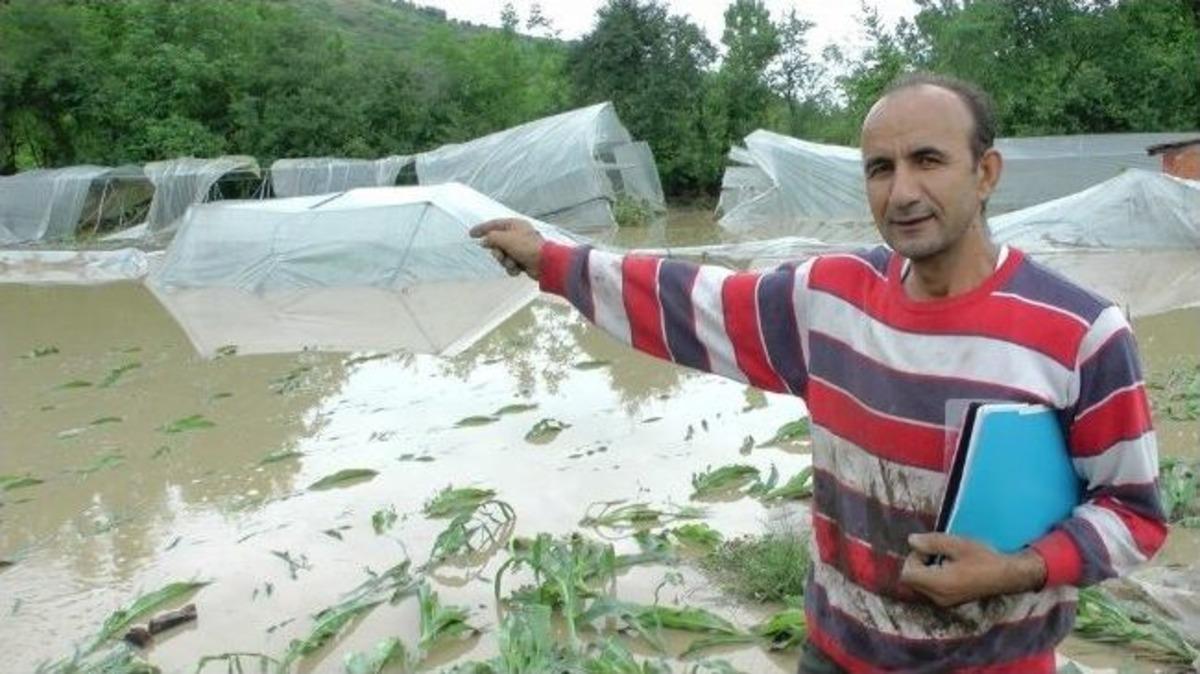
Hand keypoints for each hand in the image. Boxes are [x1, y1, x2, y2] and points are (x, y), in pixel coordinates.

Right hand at [468, 218, 544, 279]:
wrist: (544, 263)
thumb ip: (491, 238)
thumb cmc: (526, 247)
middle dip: (497, 252)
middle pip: (497, 243)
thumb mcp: (505, 238)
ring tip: (513, 262)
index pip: (494, 225)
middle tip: (501, 255)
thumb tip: (485, 241)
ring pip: (502, 256)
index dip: (482, 229)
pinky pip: (510, 265)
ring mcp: (520, 249)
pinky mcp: (523, 261)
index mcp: (515, 225)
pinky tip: (519, 268)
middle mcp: (517, 236)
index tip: (471, 234)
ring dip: (505, 261)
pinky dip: (512, 268)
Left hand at [899, 533, 1045, 606]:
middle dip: (918, 564)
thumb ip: (932, 542)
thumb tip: (911, 541)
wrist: (1007, 576)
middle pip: (912, 581)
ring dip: (925, 570)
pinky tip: (950, 568)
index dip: (913, 558)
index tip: (929, 550)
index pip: (907, 575)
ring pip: (920, 585)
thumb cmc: (984, 558)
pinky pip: (931, 589)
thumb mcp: (957, 544)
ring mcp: (944, 602)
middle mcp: (938, 597)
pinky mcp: (950, 601)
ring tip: (945, 559)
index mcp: (938, 584)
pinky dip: (933, 577)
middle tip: (937, 553)